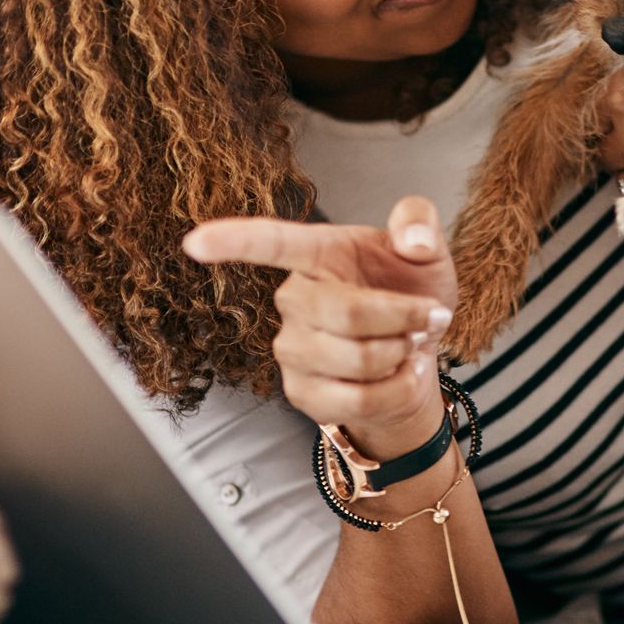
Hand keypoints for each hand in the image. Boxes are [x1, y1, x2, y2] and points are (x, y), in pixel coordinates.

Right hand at [181, 196, 453, 452]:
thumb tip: (414, 241)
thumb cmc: (411, 292)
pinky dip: (399, 388)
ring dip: (402, 354)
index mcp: (316, 253)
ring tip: (408, 343)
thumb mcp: (426, 249)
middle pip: (348, 315)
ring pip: (357, 360)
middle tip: (428, 315)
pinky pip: (358, 400)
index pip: (270, 242)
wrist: (418, 352)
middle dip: (404, 319)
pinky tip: (401, 374)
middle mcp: (293, 298)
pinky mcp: (300, 392)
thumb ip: (420, 224)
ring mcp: (291, 348)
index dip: (232, 241)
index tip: (194, 242)